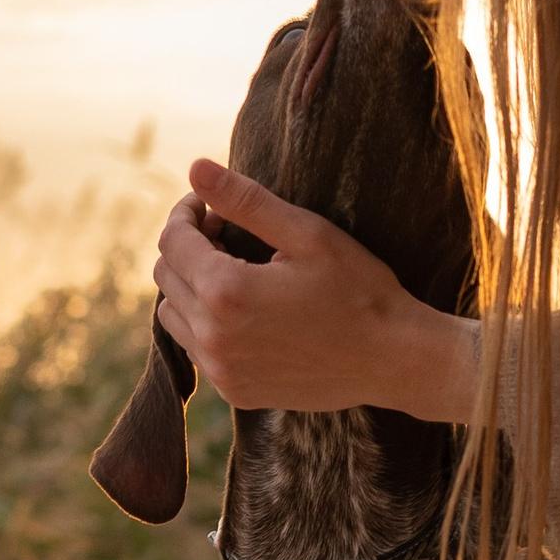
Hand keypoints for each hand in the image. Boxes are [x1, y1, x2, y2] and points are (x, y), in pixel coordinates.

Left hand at [154, 158, 480, 423]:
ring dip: (192, 286)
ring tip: (235, 270)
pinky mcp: (236, 391)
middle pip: (166, 276)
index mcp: (226, 292)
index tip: (213, 204)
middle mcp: (213, 337)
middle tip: (227, 232)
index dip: (187, 212)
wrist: (393, 359)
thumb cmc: (358, 290)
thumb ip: (245, 201)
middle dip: (188, 246)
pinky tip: (247, 311)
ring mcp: (222, 371)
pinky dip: (207, 323)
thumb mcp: (307, 234)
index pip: (173, 241)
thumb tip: (195, 168)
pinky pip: (197, 350)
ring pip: (173, 315)